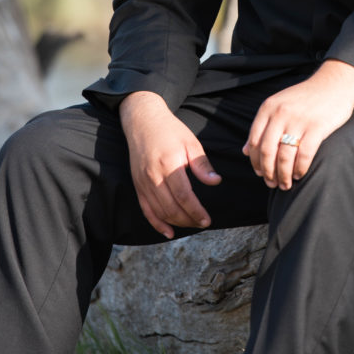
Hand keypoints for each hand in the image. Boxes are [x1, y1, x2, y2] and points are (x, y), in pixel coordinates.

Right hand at [119, 91, 220, 238]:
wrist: (143, 121)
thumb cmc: (170, 130)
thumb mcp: (190, 142)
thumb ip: (202, 164)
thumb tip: (215, 182)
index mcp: (169, 164)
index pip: (184, 196)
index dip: (196, 211)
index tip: (207, 219)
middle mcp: (153, 176)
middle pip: (171, 208)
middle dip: (188, 220)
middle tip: (202, 223)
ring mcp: (142, 182)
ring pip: (159, 212)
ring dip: (176, 222)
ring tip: (191, 224)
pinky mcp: (137, 185)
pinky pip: (146, 210)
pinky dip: (156, 224)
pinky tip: (168, 232)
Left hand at [243, 60, 353, 190]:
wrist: (334, 84)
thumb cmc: (306, 98)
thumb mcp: (279, 105)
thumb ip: (262, 126)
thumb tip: (245, 151)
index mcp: (268, 107)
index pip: (254, 141)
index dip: (256, 162)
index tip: (260, 173)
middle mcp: (281, 113)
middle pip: (267, 151)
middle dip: (268, 172)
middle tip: (272, 184)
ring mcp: (299, 120)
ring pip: (284, 156)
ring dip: (283, 175)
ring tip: (286, 184)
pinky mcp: (317, 127)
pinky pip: (304, 155)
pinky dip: (300, 169)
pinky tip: (300, 174)